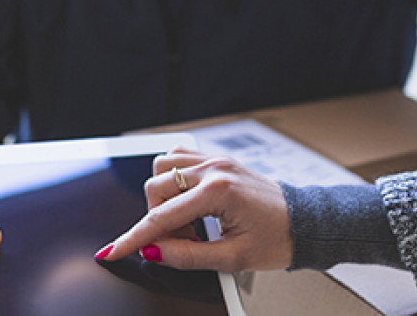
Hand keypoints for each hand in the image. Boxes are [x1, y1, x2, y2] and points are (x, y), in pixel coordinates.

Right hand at [96, 149, 291, 272]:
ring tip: (188, 223)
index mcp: (218, 191)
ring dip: (164, 198)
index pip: (162, 217)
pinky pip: (178, 158)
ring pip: (162, 169)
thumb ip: (188, 255)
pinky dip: (173, 180)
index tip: (112, 251)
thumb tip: (154, 252)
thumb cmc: (278, 239)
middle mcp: (213, 169)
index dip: (133, 238)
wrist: (305, 222)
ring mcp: (214, 160)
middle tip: (184, 242)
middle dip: (159, 221)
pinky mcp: (216, 160)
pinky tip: (187, 202)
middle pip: (156, 189)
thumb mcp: (233, 258)